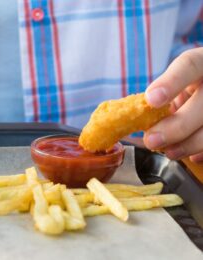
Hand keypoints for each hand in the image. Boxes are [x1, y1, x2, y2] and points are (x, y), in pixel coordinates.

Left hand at [143, 47, 202, 162]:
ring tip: (169, 152)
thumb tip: (133, 119)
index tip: (151, 100)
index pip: (190, 65)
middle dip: (176, 127)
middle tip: (151, 140)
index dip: (171, 83)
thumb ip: (160, 97)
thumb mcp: (175, 83)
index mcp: (201, 62)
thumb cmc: (185, 86)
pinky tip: (193, 156)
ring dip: (189, 144)